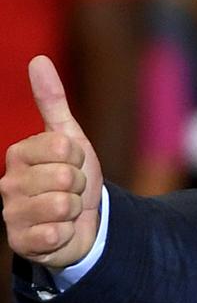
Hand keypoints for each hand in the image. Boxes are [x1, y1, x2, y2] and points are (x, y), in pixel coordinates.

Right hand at [1, 56, 102, 267]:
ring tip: (67, 211)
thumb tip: (39, 59)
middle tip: (72, 191)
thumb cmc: (73, 178)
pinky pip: (55, 233)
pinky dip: (67, 233)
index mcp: (19, 154)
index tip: (73, 165)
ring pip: (62, 205)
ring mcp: (12, 214)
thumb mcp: (69, 137)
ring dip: (76, 209)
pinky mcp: (22, 243)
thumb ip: (52, 101)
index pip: (63, 147)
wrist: (82, 223)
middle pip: (65, 177)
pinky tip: (60, 232)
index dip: (79, 158)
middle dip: (80, 185)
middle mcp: (8, 183)